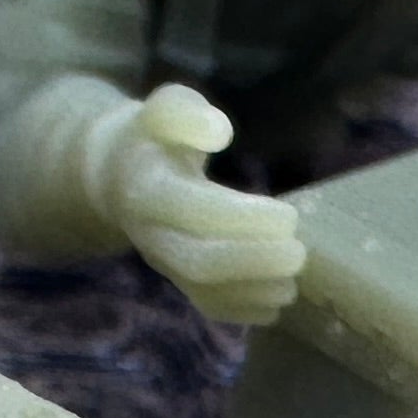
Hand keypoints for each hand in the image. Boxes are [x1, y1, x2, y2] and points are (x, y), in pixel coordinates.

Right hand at [103, 84, 302, 324]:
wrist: (119, 177)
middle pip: (197, 262)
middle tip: (298, 254)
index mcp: (147, 188)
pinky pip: (208, 306)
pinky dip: (246, 310)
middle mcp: (151, 233)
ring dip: (255, 292)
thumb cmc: (154, 138)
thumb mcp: (164, 108)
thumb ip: (185, 113)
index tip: (288, 216)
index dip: (241, 219)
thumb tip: (219, 131)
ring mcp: (164, 261)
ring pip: (204, 291)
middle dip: (253, 263)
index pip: (191, 211)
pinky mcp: (179, 280)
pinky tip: (278, 298)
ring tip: (293, 281)